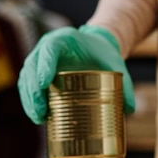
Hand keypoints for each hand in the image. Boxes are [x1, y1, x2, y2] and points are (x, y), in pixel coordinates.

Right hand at [17, 25, 134, 123]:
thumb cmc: (104, 55)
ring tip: (39, 118)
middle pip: (32, 66)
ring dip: (29, 99)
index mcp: (64, 40)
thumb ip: (125, 86)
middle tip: (41, 111)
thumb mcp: (116, 67)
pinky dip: (30, 100)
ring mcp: (39, 60)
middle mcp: (47, 48)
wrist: (96, 47)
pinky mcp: (38, 72)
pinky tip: (38, 116)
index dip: (45, 65)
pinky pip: (28, 85)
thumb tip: (130, 110)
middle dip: (34, 90)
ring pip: (27, 78)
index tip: (46, 83)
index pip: (49, 49)